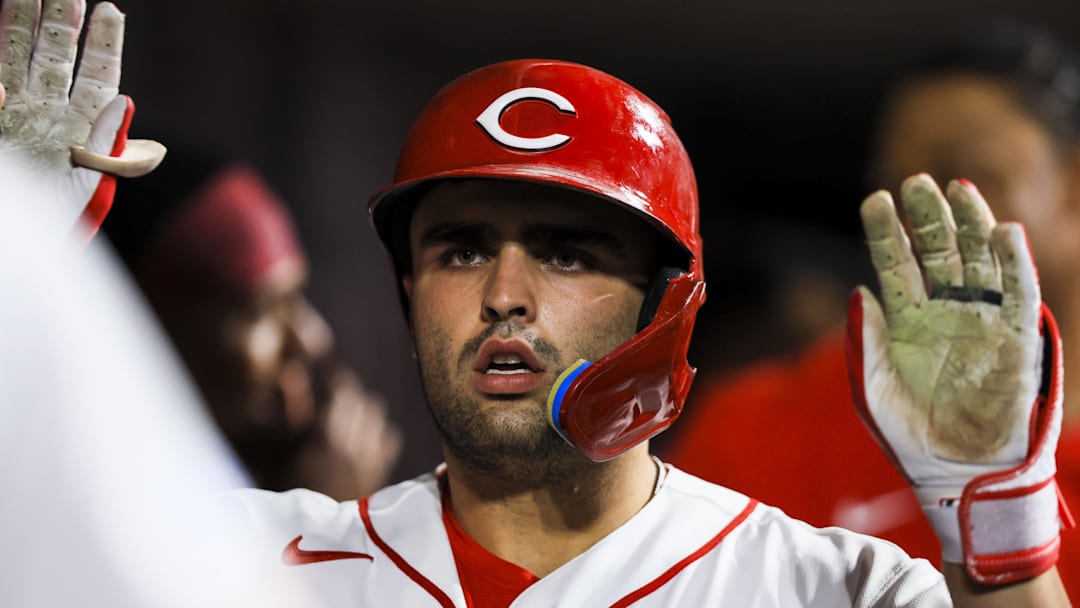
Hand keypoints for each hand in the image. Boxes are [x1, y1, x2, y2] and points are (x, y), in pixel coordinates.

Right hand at [0, 0, 164, 238]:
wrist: (14, 245)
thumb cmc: (54, 219)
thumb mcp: (85, 186)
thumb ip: (104, 147)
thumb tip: (122, 100)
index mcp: (77, 127)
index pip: (95, 75)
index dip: (102, 43)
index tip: (110, 10)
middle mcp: (43, 111)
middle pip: (54, 54)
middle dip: (62, 19)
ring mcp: (12, 110)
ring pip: (16, 54)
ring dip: (23, 21)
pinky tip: (3, 18)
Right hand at [285, 368, 403, 499]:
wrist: (305, 537)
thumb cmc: (280, 491)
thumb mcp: (276, 449)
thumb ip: (288, 411)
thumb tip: (292, 376)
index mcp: (327, 441)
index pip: (343, 391)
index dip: (334, 380)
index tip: (326, 377)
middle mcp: (356, 449)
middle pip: (366, 403)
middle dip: (350, 397)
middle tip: (334, 399)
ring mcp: (371, 464)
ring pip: (380, 420)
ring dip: (366, 415)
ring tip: (348, 420)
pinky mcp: (379, 476)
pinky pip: (389, 441)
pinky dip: (379, 434)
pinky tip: (363, 441)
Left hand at [846, 174, 1070, 583]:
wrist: (957, 473)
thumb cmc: (909, 435)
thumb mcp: (872, 389)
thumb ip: (863, 342)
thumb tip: (859, 289)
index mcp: (906, 321)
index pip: (895, 264)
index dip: (885, 232)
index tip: (875, 199)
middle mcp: (945, 313)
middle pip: (938, 251)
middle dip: (927, 217)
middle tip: (916, 182)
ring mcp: (981, 322)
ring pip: (978, 260)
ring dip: (970, 224)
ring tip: (957, 189)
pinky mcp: (1016, 338)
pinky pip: (1018, 292)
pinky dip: (1012, 261)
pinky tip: (1001, 230)